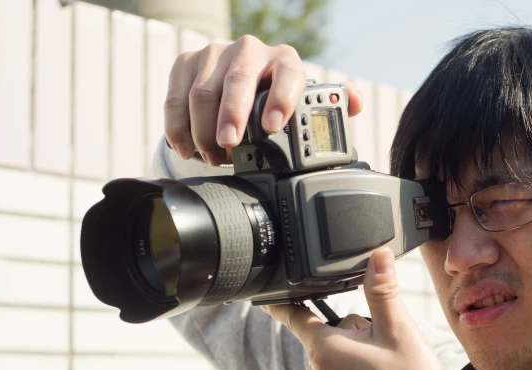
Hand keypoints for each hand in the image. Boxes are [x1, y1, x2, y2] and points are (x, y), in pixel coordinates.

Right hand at [164, 35, 363, 164]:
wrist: (238, 86)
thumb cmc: (275, 99)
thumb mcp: (303, 101)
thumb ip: (332, 103)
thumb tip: (355, 102)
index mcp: (284, 60)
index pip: (288, 72)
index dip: (281, 97)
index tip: (273, 126)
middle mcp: (249, 50)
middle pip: (237, 80)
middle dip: (231, 115)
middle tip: (228, 146)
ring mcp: (215, 54)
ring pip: (202, 90)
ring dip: (203, 129)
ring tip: (211, 156)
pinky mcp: (186, 63)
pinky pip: (176, 95)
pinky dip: (178, 126)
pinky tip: (186, 147)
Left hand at [263, 248, 452, 369]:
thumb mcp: (399, 330)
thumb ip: (383, 290)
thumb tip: (378, 256)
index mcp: (324, 349)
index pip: (294, 316)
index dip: (283, 300)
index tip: (266, 293)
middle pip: (330, 332)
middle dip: (355, 330)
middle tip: (385, 346)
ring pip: (337, 355)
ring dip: (359, 352)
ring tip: (387, 368)